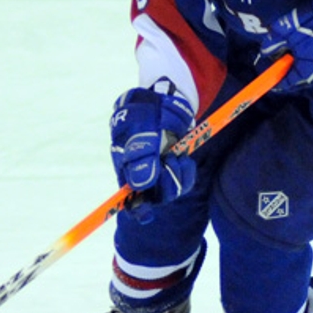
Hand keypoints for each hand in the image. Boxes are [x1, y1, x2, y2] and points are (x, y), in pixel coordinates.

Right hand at [110, 87, 195, 218]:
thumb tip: (143, 184)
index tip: (147, 214)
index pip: (130, 199)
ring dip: (177, 174)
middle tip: (170, 159)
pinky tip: (184, 158)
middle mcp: (141, 174)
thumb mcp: (139, 129)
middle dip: (166, 182)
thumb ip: (140, 156)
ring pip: (171, 191)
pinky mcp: (175, 167)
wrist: (161, 99)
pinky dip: (187, 171)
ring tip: (176, 155)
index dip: (138, 209)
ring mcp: (159, 172)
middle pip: (155, 198)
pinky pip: (185, 181)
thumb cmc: (143, 113)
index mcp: (125, 168)